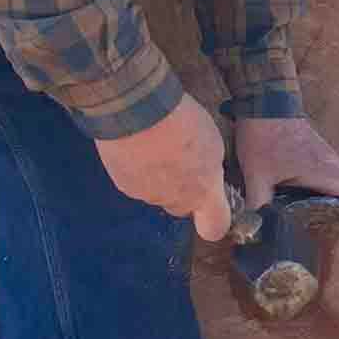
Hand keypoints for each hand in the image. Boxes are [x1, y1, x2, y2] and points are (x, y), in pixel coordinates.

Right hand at [96, 94, 230, 240]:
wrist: (138, 111)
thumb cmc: (181, 121)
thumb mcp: (212, 143)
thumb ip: (210, 170)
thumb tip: (204, 177)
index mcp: (203, 192)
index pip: (214, 228)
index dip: (214, 220)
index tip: (211, 206)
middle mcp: (176, 201)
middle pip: (182, 206)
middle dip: (183, 190)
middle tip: (180, 161)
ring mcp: (148, 195)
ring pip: (157, 192)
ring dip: (158, 176)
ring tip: (156, 145)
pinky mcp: (124, 185)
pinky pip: (135, 181)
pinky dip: (137, 168)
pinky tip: (138, 145)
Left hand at [234, 116, 338, 220]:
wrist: (265, 104)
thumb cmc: (264, 137)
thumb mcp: (256, 175)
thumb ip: (256, 203)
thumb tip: (251, 228)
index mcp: (324, 172)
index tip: (330, 229)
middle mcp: (334, 165)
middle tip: (325, 225)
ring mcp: (331, 157)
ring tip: (318, 214)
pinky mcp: (324, 153)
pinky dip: (336, 188)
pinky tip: (312, 196)